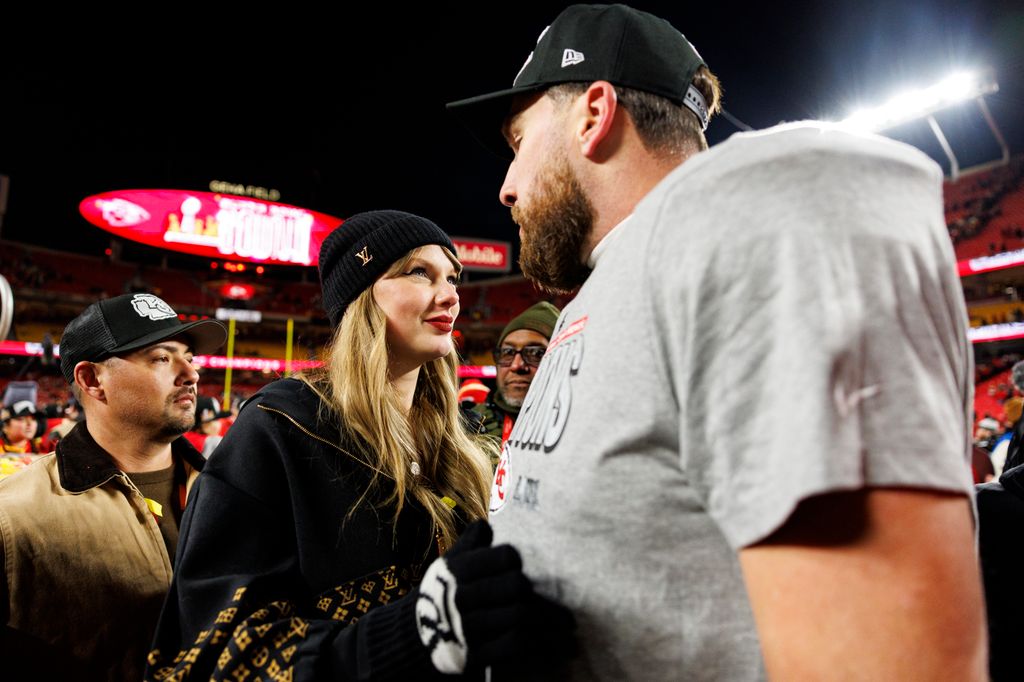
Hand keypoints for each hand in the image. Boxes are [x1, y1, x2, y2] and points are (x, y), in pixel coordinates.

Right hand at [415, 520, 574, 673]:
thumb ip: (471, 544)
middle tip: (554, 596)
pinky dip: (534, 641)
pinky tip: (544, 639)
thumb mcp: (449, 565)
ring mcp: (467, 627)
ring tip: (566, 621)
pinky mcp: (473, 655)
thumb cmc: (443, 592)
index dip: (517, 561)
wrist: (411, 638)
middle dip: (534, 590)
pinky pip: (514, 644)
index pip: (505, 557)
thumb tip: (487, 524)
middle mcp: (461, 596)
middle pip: (517, 586)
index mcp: (457, 569)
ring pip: (521, 615)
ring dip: (548, 619)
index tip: (522, 567)